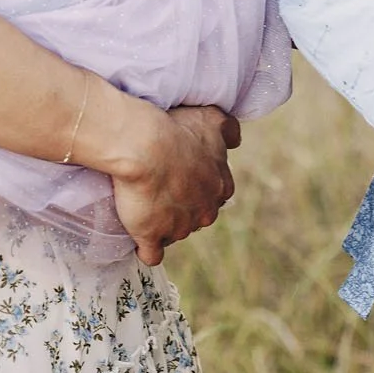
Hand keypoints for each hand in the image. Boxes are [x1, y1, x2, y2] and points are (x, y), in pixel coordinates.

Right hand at [106, 102, 239, 265]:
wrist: (145, 146)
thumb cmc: (177, 130)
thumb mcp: (211, 119)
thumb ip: (228, 130)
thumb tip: (235, 141)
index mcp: (220, 187)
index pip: (213, 196)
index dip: (195, 187)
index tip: (180, 177)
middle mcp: (205, 212)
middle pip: (195, 217)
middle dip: (181, 208)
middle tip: (160, 189)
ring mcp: (179, 228)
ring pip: (173, 233)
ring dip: (161, 225)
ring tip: (143, 204)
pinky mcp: (153, 238)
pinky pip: (151, 253)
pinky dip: (145, 247)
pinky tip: (138, 237)